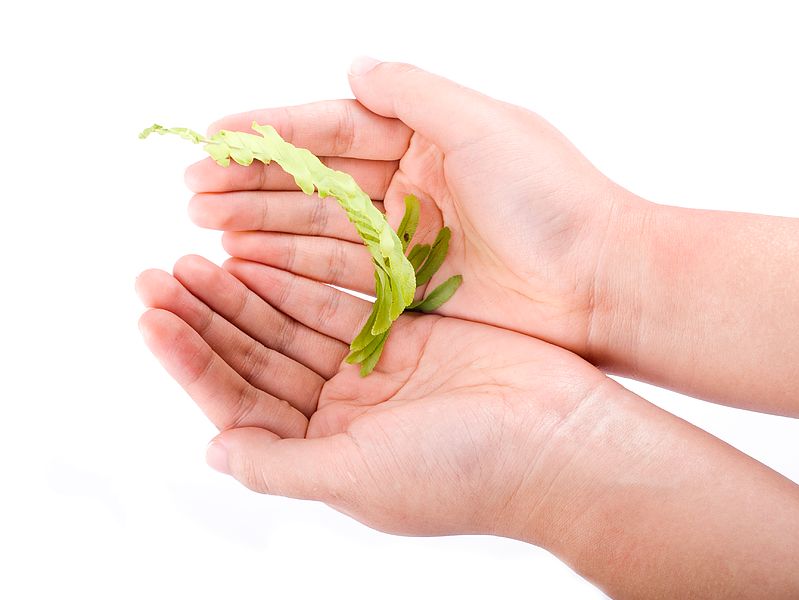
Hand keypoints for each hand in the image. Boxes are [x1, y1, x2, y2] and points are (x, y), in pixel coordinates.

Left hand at [136, 254, 603, 535]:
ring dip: (247, 289)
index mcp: (323, 452)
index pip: (239, 401)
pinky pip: (342, 296)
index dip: (191, 359)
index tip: (151, 317)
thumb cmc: (463, 472)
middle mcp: (342, 411)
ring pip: (293, 320)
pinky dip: (302, 275)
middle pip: (259, 355)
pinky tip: (263, 250)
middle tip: (161, 271)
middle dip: (209, 315)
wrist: (559, 438)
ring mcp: (375, 369)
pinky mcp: (408, 332)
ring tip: (199, 251)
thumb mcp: (358, 477)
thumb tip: (213, 453)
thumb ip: (280, 466)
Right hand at [184, 61, 641, 369]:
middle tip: (192, 192)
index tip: (215, 137)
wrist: (599, 284)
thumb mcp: (483, 124)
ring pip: (321, 227)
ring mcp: (410, 240)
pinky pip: (341, 274)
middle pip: (317, 180)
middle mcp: (413, 185)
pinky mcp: (412, 289)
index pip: (335, 128)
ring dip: (263, 224)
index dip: (274, 133)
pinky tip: (250, 262)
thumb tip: (354, 66)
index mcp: (429, 138)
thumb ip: (414, 93)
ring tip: (207, 227)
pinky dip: (295, 266)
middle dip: (255, 183)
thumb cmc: (551, 198)